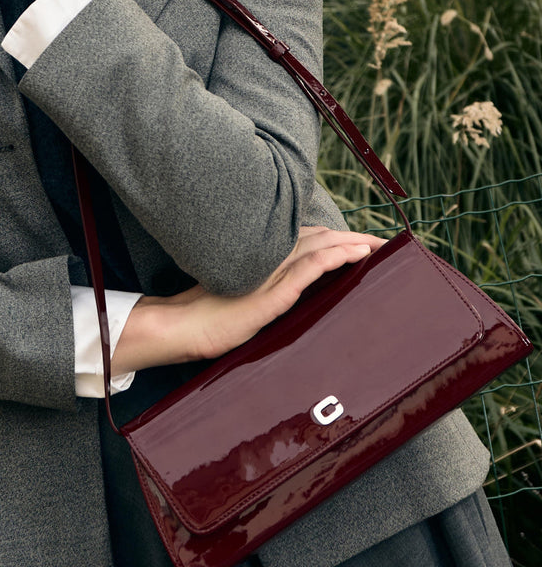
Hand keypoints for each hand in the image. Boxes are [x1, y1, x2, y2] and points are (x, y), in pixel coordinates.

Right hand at [111, 227, 386, 373]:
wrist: (180, 329)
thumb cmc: (208, 322)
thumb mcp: (244, 302)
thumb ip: (267, 295)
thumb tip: (291, 301)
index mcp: (264, 262)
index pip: (308, 243)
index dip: (337, 239)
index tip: (365, 243)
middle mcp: (269, 260)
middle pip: (321, 239)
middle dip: (355, 237)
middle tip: (385, 241)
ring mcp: (269, 274)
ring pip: (320, 247)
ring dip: (354, 243)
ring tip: (380, 245)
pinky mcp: (269, 293)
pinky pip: (309, 268)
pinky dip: (336, 257)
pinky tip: (357, 254)